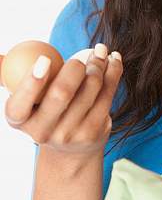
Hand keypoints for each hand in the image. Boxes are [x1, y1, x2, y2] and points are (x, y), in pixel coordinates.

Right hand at [3, 43, 122, 157]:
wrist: (70, 147)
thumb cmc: (43, 108)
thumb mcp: (25, 100)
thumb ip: (12, 77)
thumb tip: (0, 56)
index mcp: (19, 119)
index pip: (19, 104)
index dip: (31, 82)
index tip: (44, 60)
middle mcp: (42, 132)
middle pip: (61, 93)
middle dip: (75, 66)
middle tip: (84, 53)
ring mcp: (70, 134)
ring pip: (89, 89)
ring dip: (99, 63)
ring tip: (101, 51)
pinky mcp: (94, 131)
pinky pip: (108, 94)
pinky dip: (113, 71)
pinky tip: (113, 60)